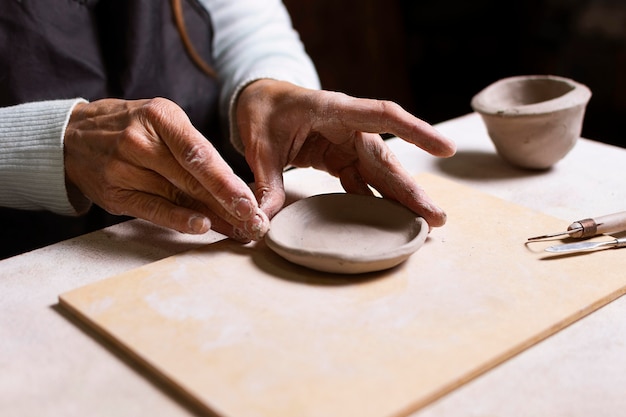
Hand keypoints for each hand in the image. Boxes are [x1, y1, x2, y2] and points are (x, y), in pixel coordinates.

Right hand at [64, 98, 268, 240]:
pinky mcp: (115, 193)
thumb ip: (194, 149)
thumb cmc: (131, 127)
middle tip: (255, 221)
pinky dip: (178, 219)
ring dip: (213, 216)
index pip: (199, 153)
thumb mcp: (162, 120)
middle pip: (192, 178)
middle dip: (228, 203)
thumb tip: (233, 186)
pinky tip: (202, 226)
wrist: (73, 136)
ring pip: (177, 196)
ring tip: (240, 230)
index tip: (250, 200)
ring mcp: (124, 168)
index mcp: (160, 116)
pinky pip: (152, 210)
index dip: (226, 181)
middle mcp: (140, 141)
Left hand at [236, 80, 456, 226]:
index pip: (383, 115)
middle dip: (411, 189)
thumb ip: (266, 180)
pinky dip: (376, 199)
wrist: (260, 101)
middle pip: (386, 158)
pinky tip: (390, 219)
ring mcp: (347, 144)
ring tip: (423, 222)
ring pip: (380, 172)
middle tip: (436, 216)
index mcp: (335, 110)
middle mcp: (349, 127)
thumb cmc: (263, 111)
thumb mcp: (259, 145)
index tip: (446, 149)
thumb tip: (263, 218)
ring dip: (400, 198)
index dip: (416, 132)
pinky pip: (363, 180)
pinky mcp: (340, 158)